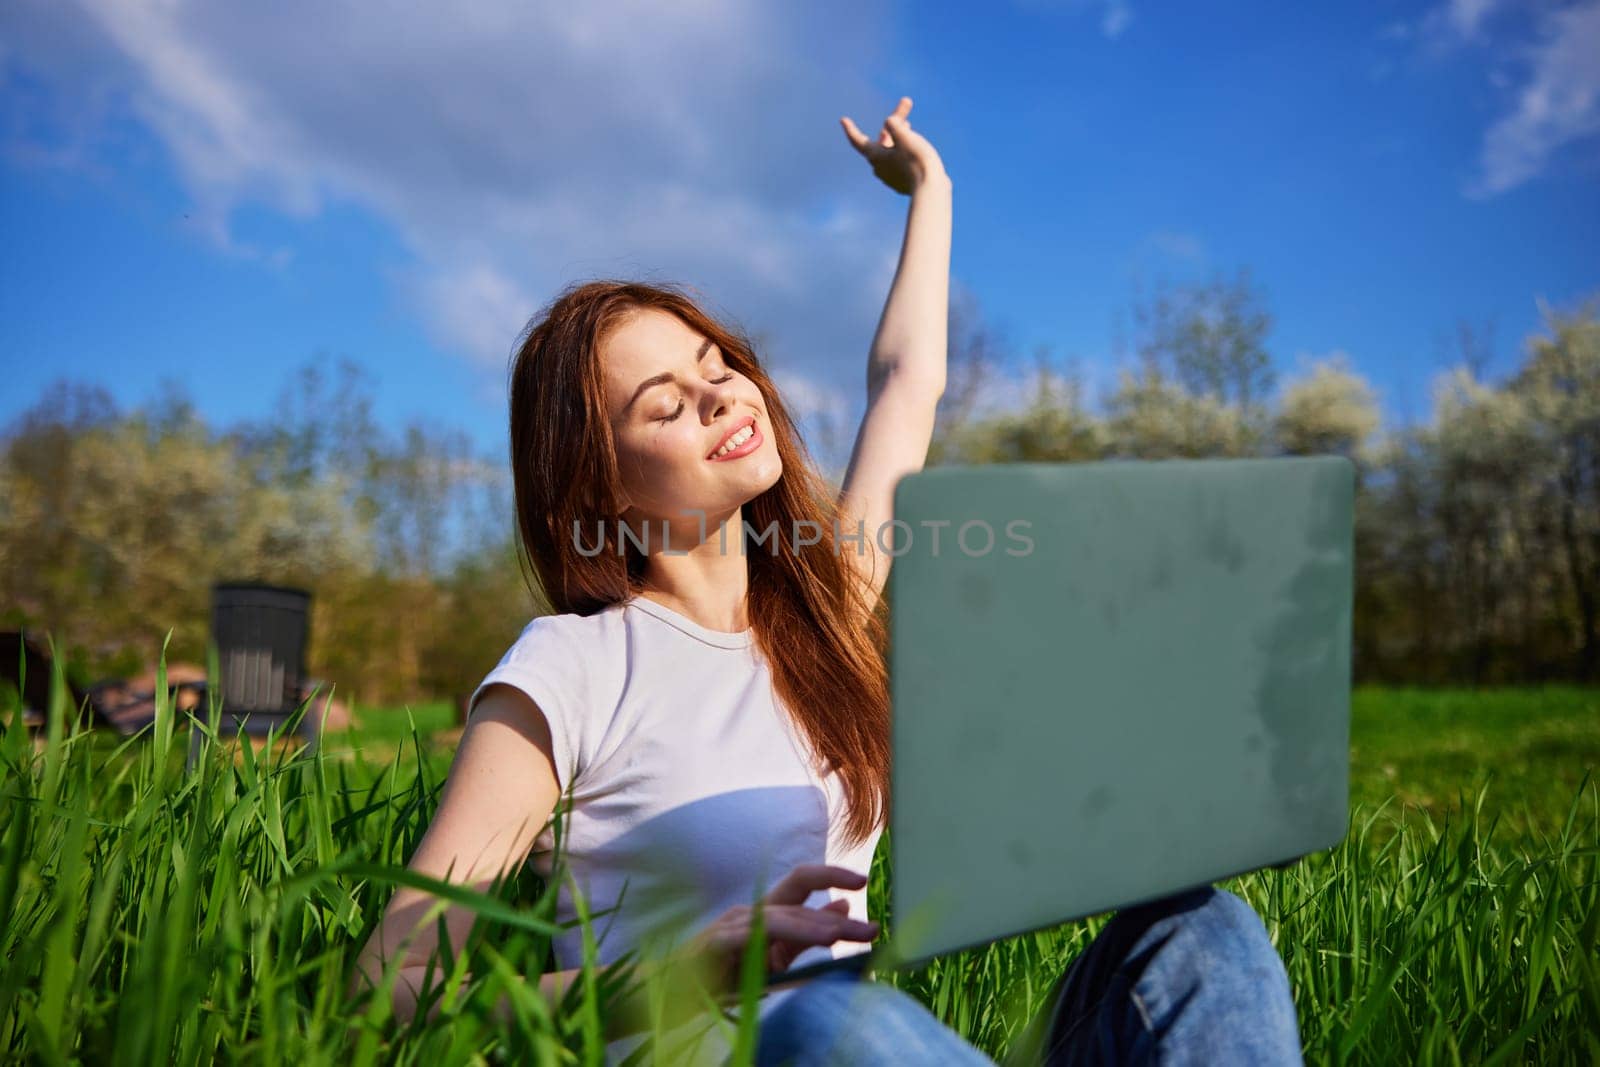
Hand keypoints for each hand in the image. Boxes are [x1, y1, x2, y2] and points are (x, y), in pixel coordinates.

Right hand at [679, 864, 878, 996]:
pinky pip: (759, 934)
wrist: (671, 993)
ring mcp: (734, 923)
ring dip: (819, 925)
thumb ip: (805, 937)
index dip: (831, 875)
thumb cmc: (720, 975)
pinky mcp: (721, 941)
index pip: (802, 883)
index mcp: (764, 912)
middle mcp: (750, 910)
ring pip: (784, 916)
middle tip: (873, 929)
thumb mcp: (771, 958)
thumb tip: (843, 909)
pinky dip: (789, 935)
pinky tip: (813, 942)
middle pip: (800, 899)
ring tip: (848, 934)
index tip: (862, 882)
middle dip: (839, 914)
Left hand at [841, 97, 947, 195]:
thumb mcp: (904, 135)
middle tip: (906, 103)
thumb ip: (894, 123)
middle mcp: (880, 169)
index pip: (858, 141)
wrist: (931, 188)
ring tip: (908, 124)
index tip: (843, 119)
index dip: (851, 129)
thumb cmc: (916, 160)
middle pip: (882, 141)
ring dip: (899, 136)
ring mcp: (891, 178)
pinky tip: (914, 145)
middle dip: (893, 124)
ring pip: (891, 151)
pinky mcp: (903, 183)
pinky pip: (900, 162)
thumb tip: (890, 123)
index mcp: (875, 157)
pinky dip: (904, 150)